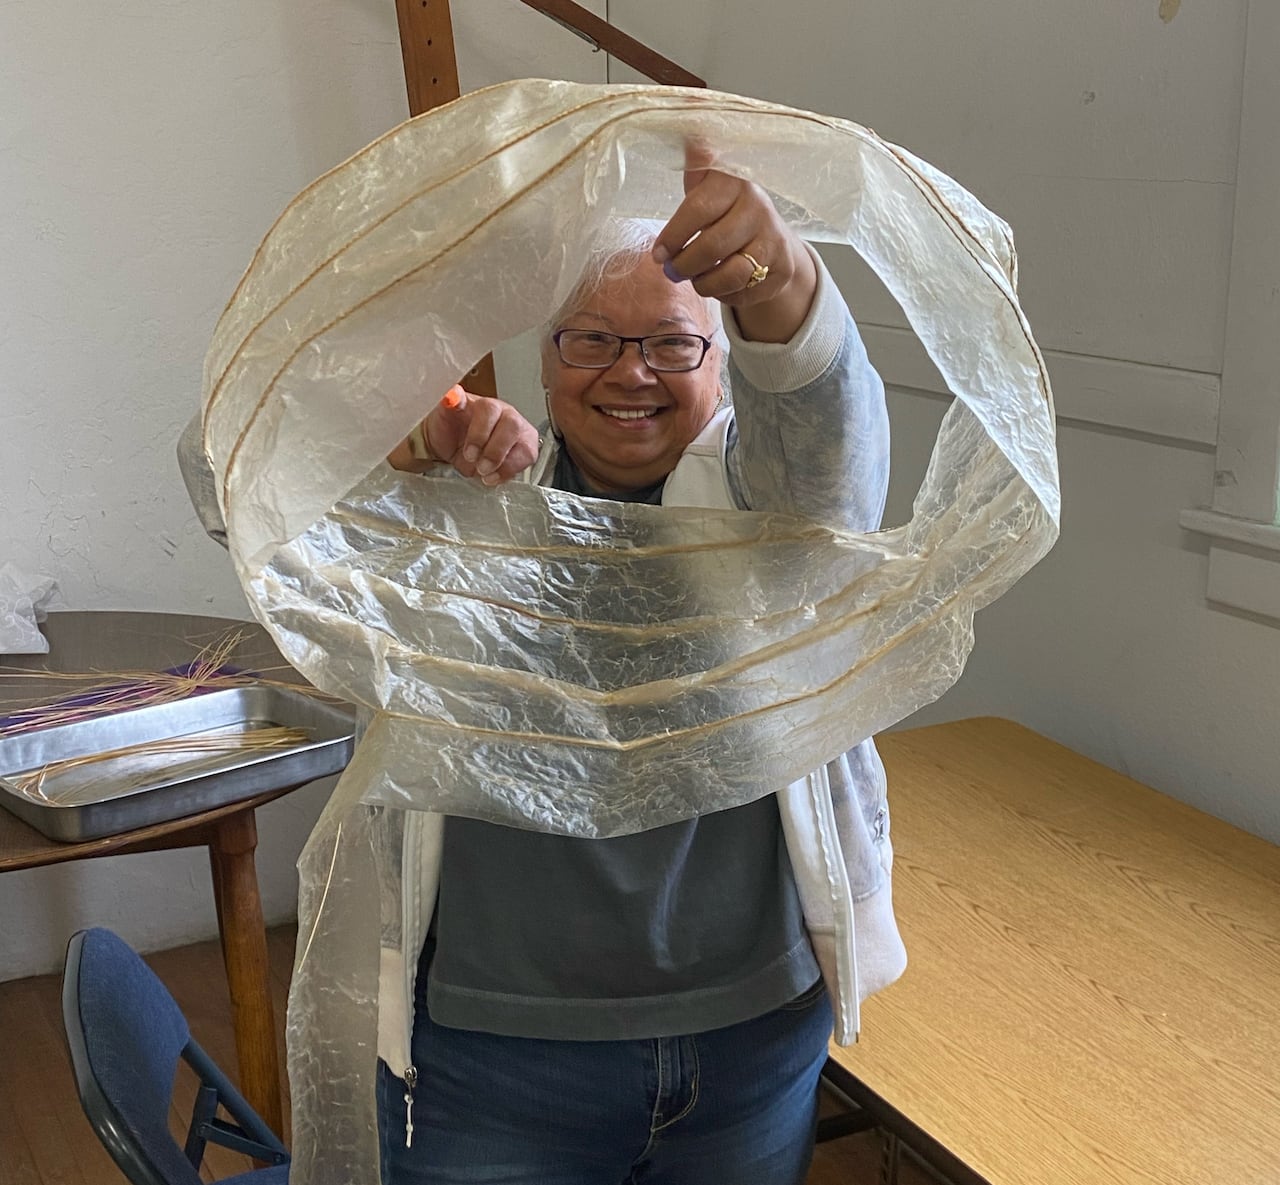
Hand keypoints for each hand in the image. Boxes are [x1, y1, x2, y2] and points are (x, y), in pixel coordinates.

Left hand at [389, 386, 540, 484]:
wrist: (451, 445)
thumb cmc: (449, 428)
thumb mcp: (442, 416)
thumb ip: (448, 404)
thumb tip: (452, 395)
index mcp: (485, 404)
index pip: (489, 409)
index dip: (480, 433)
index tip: (469, 452)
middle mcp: (506, 414)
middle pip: (512, 426)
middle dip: (495, 451)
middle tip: (480, 465)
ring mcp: (519, 432)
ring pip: (524, 446)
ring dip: (504, 465)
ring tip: (485, 473)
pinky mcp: (525, 450)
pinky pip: (526, 461)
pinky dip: (508, 473)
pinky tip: (493, 476)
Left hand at [652, 147, 817, 342]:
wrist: (772, 237)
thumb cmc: (725, 209)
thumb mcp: (706, 181)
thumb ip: (693, 158)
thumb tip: (688, 110)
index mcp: (735, 182)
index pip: (698, 209)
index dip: (674, 236)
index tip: (658, 254)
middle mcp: (759, 208)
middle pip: (712, 246)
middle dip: (684, 265)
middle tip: (672, 271)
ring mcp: (774, 240)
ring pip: (730, 275)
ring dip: (703, 283)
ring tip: (694, 279)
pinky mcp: (782, 269)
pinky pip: (745, 293)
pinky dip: (725, 294)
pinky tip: (718, 284)